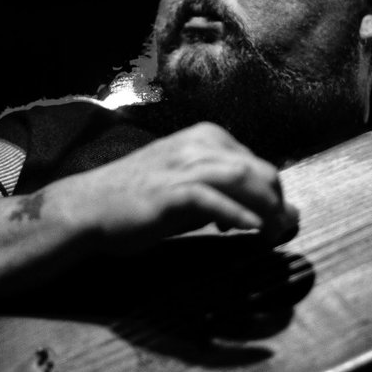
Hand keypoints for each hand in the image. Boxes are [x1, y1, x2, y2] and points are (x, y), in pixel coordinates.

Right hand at [49, 122, 297, 253]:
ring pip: (241, 179)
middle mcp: (197, 145)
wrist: (89, 207)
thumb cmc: (141, 200)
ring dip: (265, 209)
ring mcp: (181, 166)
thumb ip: (227, 196)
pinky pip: (211, 198)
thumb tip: (273, 215)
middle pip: (257, 169)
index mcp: (206, 138)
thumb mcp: (190, 190)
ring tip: (273, 234)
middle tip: (283, 231)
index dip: (273, 195)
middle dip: (278, 202)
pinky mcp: (168, 191)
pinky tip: (251, 230)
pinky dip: (237, 214)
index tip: (273, 222)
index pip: (257, 164)